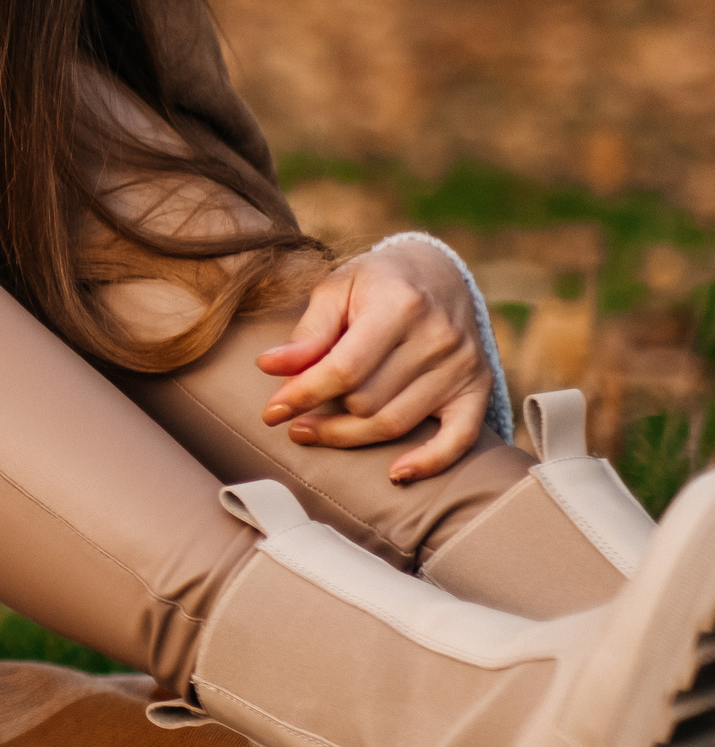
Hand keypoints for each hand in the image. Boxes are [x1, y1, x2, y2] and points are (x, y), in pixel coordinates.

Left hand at [255, 239, 491, 483]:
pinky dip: (430, 462)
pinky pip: (459, 438)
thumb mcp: (336, 289)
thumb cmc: (376, 282)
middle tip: (291, 416)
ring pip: (396, 423)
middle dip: (321, 414)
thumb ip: (308, 332)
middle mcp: (437, 337)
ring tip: (315, 431)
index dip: (302, 395)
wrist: (439, 272)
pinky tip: (396, 474)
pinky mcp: (478, 388)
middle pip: (367, 401)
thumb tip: (269, 367)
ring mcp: (462, 366)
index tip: (271, 411)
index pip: (344, 369)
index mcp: (399, 305)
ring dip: (349, 436)